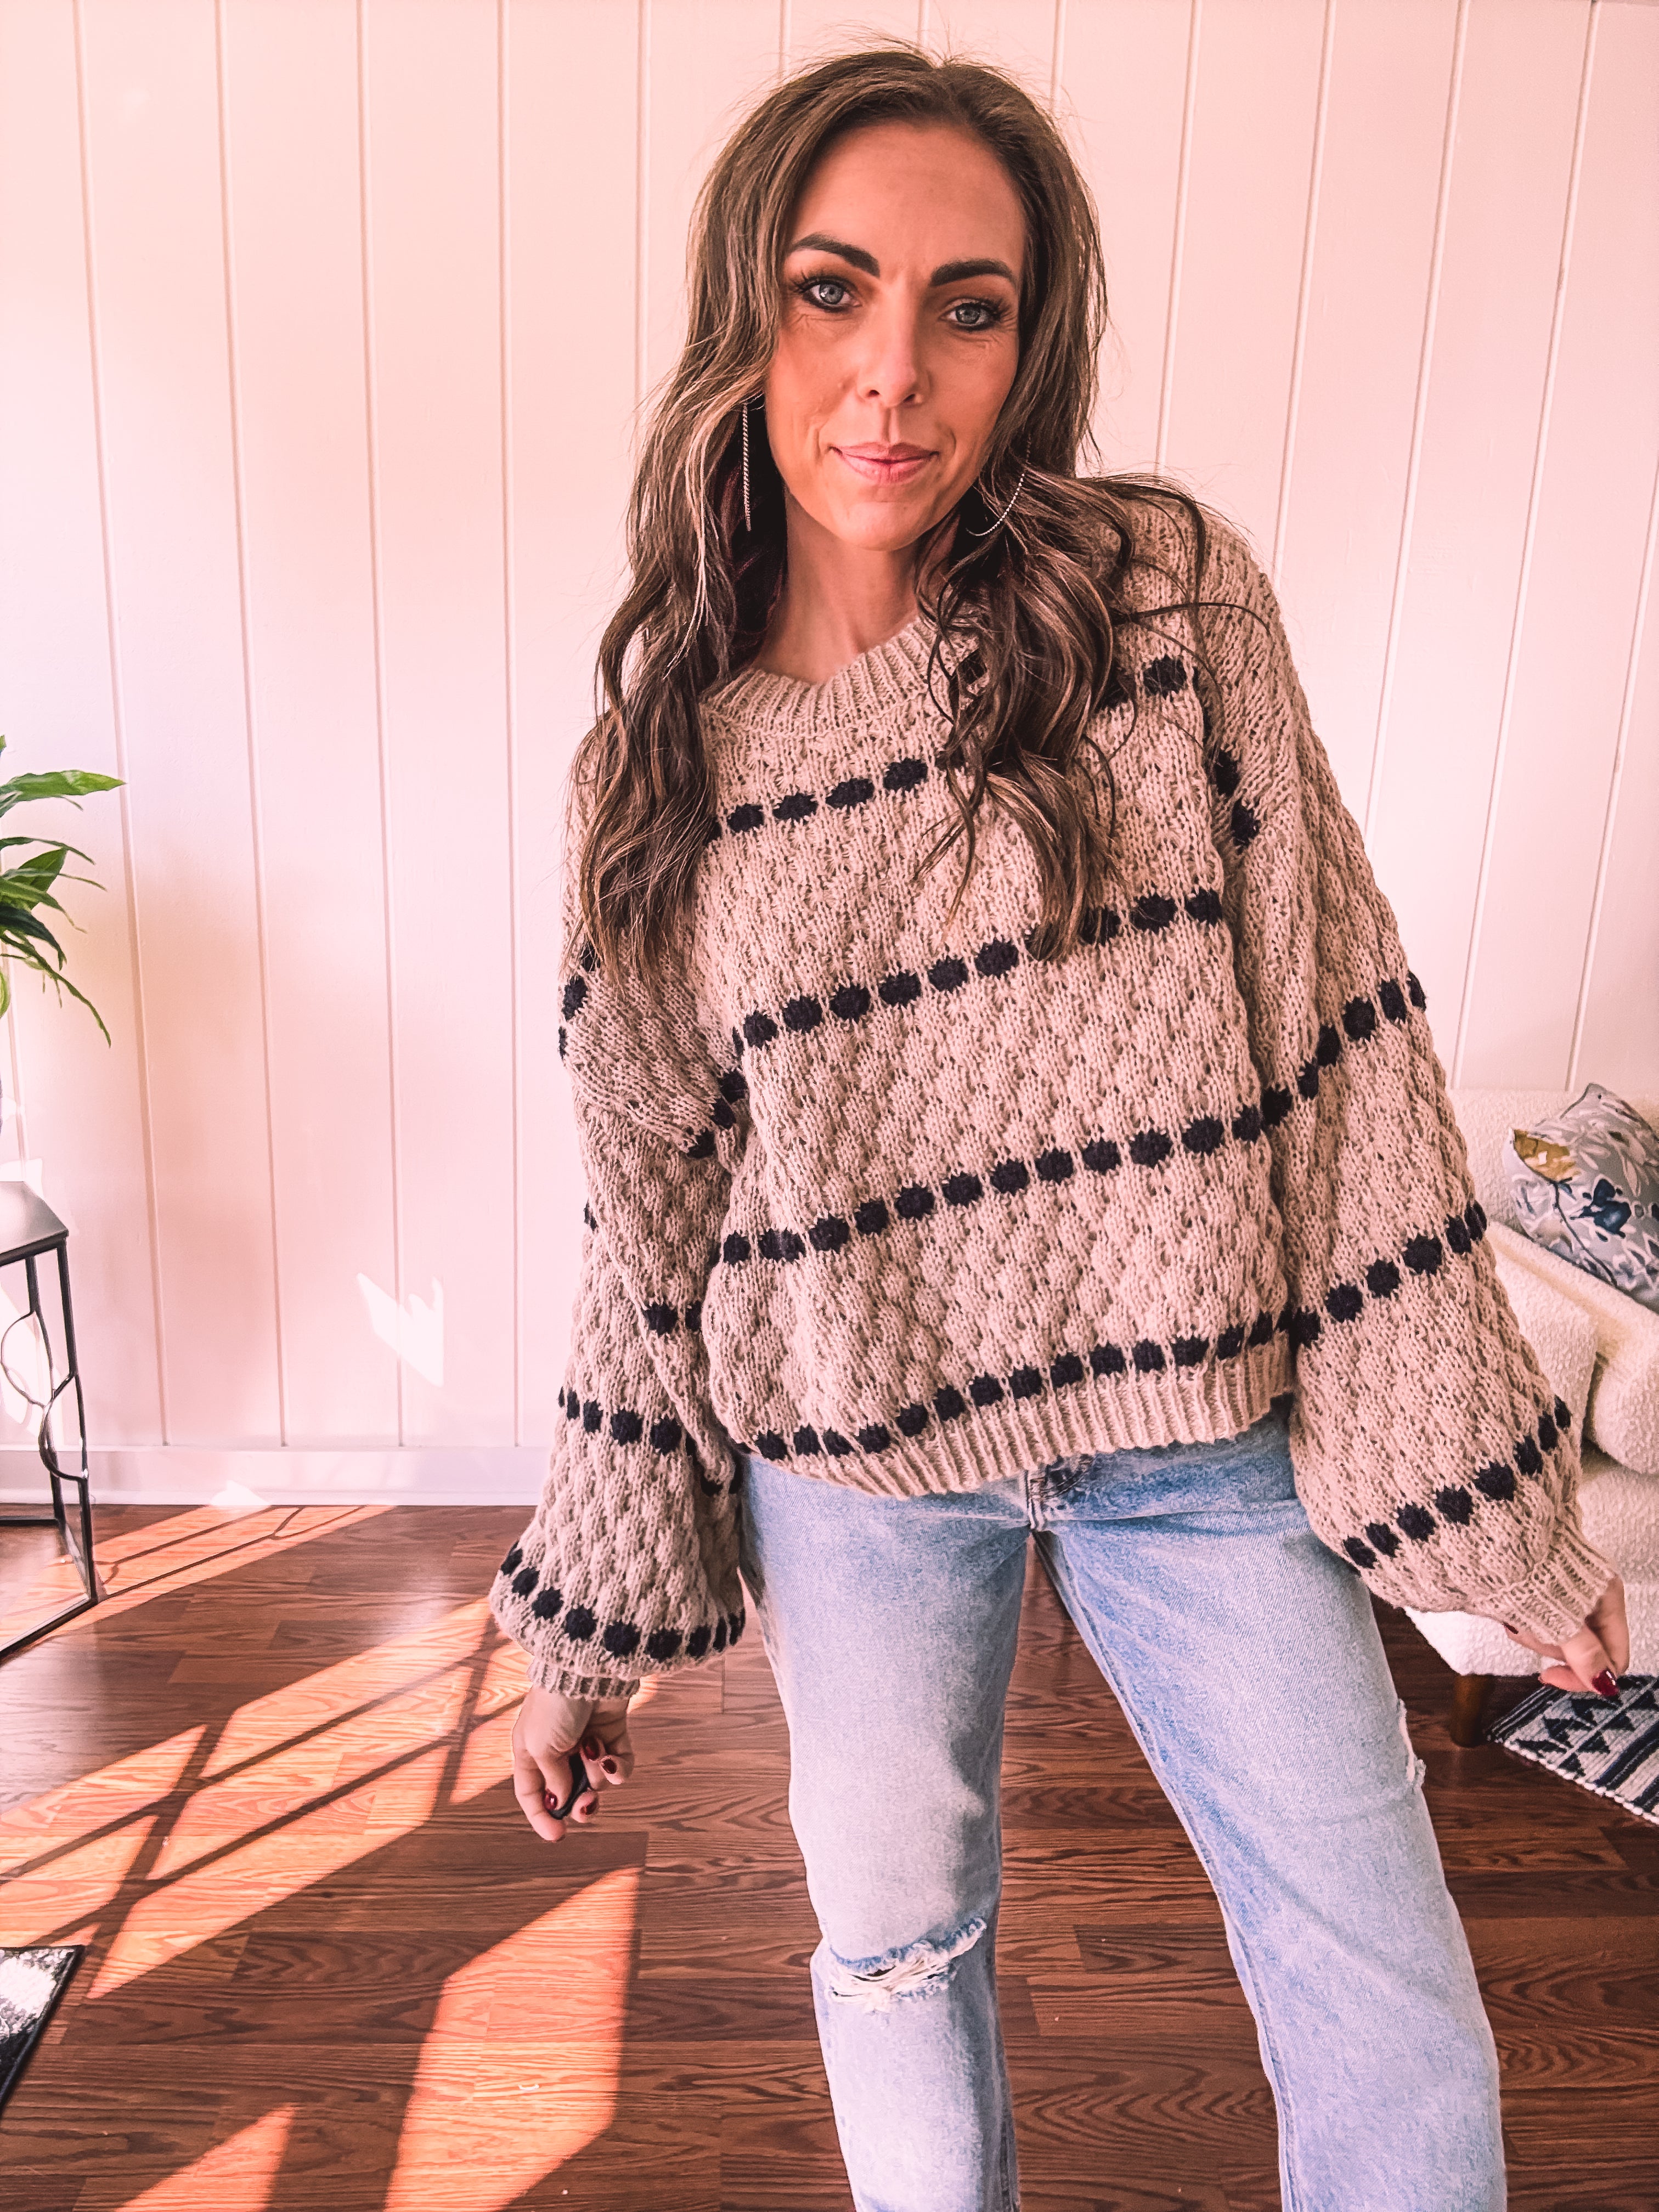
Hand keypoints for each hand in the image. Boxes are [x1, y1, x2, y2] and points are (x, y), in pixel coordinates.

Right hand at [510, 1684, 635, 1842]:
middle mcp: (558, 1749)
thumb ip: (554, 1779)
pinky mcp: (612, 1733)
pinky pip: (618, 1765)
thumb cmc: (555, 1704)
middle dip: (580, 1804)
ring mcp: (586, 1741)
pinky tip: (611, 1757)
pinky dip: (617, 1767)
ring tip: (596, 1755)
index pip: (532, 1794)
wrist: (589, 1668)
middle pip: (569, 1793)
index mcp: (530, 1751)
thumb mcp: (542, 1747)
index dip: (542, 1818)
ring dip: (597, 1775)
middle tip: (587, 1806)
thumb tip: (564, 1799)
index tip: (557, 1837)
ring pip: (596, 1781)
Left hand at [1495, 1572, 1628, 1697]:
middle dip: (1551, 1646)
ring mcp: (1568, 1592)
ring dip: (1533, 1633)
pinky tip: (1508, 1610)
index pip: (1614, 1658)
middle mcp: (1593, 1595)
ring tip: (1513, 1614)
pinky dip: (1524, 1621)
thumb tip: (1606, 1684)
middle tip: (1525, 1629)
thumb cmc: (1524, 1564)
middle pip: (1584, 1648)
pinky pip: (1540, 1620)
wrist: (1490, 1525)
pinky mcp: (1543, 1589)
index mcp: (1608, 1597)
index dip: (1585, 1676)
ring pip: (1558, 1636)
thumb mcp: (1557, 1616)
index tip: (1549, 1676)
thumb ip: (1585, 1653)